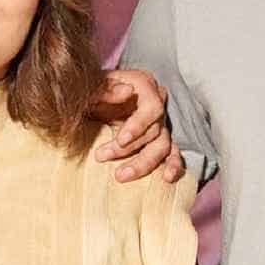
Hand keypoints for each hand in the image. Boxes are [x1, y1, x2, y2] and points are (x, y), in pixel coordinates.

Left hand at [94, 65, 183, 183]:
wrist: (91, 99)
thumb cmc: (91, 91)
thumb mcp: (93, 87)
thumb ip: (106, 89)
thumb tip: (127, 91)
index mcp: (144, 85)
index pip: (152, 107)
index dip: (139, 125)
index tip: (121, 140)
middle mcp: (156, 104)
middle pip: (154, 130)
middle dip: (130, 148)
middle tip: (102, 156)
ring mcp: (159, 124)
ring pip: (162, 146)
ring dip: (143, 163)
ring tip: (120, 175)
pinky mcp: (159, 140)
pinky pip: (172, 154)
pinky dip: (173, 166)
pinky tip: (166, 178)